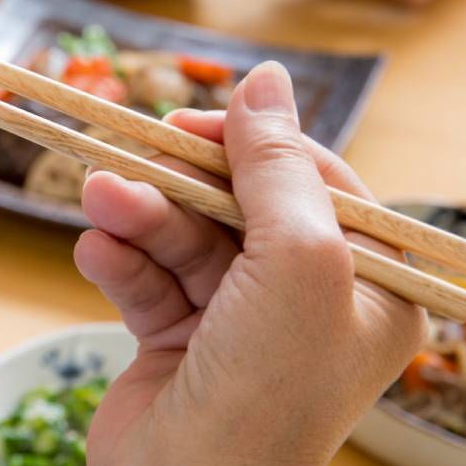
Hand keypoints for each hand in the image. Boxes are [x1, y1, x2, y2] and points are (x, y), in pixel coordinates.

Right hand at [75, 62, 425, 465]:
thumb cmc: (268, 387)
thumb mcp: (295, 258)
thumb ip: (277, 164)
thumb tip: (266, 78)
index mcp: (369, 287)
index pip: (319, 183)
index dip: (259, 142)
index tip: (201, 117)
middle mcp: (308, 303)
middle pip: (240, 203)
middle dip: (182, 179)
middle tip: (134, 147)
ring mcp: (240, 325)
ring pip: (183, 237)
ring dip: (139, 214)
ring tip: (100, 198)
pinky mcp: (179, 344)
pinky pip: (148, 279)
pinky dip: (120, 260)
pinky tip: (96, 251)